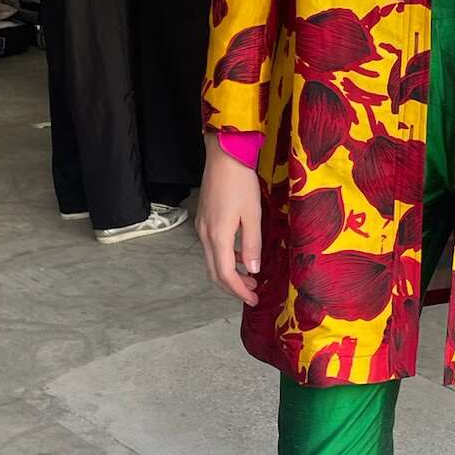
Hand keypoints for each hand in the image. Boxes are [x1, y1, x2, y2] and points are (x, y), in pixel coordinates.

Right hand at [197, 141, 262, 305]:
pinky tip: (241, 254)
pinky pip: (213, 247)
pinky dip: (226, 258)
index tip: (253, 300)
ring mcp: (202, 226)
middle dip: (233, 286)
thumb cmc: (241, 182)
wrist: (223, 154)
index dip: (238, 291)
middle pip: (214, 271)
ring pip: (212, 260)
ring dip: (229, 272)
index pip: (225, 274)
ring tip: (250, 277)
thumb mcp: (252, 214)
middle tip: (252, 293)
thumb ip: (252, 244)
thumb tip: (252, 270)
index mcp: (218, 236)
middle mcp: (205, 234)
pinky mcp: (204, 218)